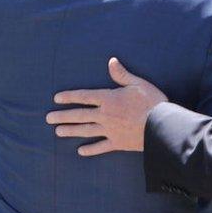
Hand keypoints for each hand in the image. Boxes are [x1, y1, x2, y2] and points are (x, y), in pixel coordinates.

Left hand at [47, 58, 166, 155]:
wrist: (162, 126)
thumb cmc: (152, 102)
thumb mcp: (138, 83)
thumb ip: (122, 74)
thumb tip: (111, 61)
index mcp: (109, 99)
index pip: (84, 97)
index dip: (69, 97)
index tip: (57, 99)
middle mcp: (105, 115)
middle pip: (79, 115)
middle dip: (62, 116)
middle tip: (49, 118)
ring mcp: (109, 130)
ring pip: (85, 130)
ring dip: (70, 131)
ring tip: (58, 132)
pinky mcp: (117, 143)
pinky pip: (100, 147)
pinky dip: (90, 149)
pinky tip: (80, 151)